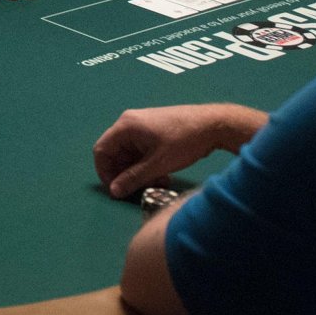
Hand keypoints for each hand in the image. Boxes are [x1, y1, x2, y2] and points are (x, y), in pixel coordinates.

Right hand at [93, 104, 266, 198]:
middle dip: (126, 174)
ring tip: (157, 183)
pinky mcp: (153, 131)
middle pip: (116, 154)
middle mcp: (130, 123)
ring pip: (130, 155)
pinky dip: (147, 165)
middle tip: (141, 188)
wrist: (214, 124)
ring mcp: (142, 126)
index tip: (117, 189)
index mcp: (126, 126)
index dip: (105, 172)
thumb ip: (133, 178)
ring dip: (139, 172)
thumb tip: (114, 191)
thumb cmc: (184, 140)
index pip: (101, 150)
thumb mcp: (158, 163)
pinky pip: (141, 151)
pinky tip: (162, 175)